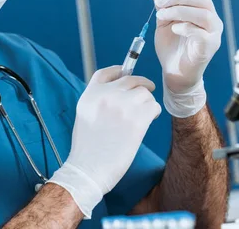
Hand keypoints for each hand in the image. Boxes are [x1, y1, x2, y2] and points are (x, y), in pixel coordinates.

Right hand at [48, 66, 160, 217]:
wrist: (89, 169)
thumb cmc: (88, 148)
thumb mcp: (85, 115)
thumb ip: (99, 100)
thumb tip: (120, 91)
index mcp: (90, 94)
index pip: (107, 73)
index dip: (119, 70)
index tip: (126, 72)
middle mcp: (106, 95)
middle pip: (131, 79)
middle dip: (141, 86)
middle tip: (146, 93)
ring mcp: (122, 105)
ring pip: (144, 93)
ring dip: (147, 103)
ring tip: (142, 117)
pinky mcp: (137, 118)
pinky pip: (153, 106)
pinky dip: (153, 113)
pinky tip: (147, 123)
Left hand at [154, 0, 222, 117]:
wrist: (173, 72)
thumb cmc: (171, 46)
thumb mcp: (164, 20)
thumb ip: (163, 2)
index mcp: (202, 10)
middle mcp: (212, 19)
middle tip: (159, 2)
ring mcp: (213, 33)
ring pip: (203, 13)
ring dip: (179, 10)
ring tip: (162, 15)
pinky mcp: (209, 47)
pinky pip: (203, 33)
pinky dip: (187, 27)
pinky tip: (174, 29)